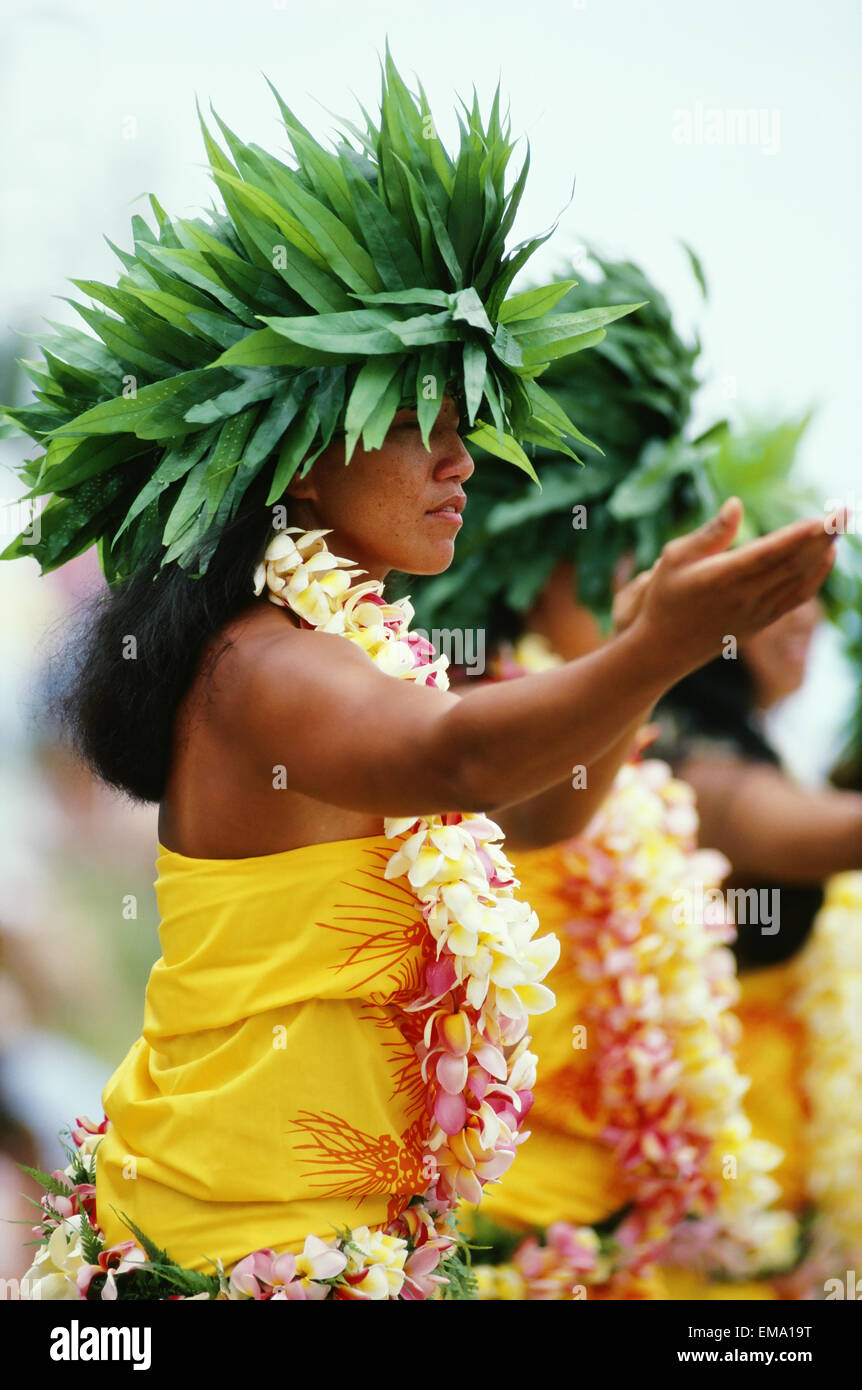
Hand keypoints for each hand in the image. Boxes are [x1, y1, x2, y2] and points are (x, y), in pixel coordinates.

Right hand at [628, 497, 839, 679]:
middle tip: (846, 511)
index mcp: (721, 578)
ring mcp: (757, 612)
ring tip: (841, 525)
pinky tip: (827, 556)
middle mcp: (744, 597)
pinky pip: (797, 597)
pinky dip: (816, 576)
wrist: (663, 650)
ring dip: (823, 553)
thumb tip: (736, 504)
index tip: (823, 518)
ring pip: (799, 580)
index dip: (798, 536)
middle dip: (822, 537)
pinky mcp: (762, 622)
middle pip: (792, 564)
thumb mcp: (674, 558)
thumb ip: (710, 533)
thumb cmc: (665, 597)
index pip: (768, 554)